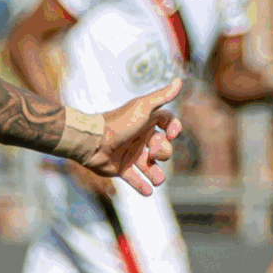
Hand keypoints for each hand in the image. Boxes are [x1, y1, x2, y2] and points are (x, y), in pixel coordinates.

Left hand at [81, 79, 182, 193]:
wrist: (92, 140)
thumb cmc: (118, 123)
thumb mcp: (142, 107)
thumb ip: (161, 96)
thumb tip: (180, 80)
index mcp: (146, 121)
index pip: (167, 123)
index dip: (174, 128)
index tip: (171, 133)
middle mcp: (140, 137)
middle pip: (162, 147)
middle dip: (164, 152)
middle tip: (153, 154)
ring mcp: (130, 153)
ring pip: (150, 166)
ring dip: (156, 174)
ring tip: (158, 181)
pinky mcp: (120, 168)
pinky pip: (134, 179)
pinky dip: (141, 186)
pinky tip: (148, 192)